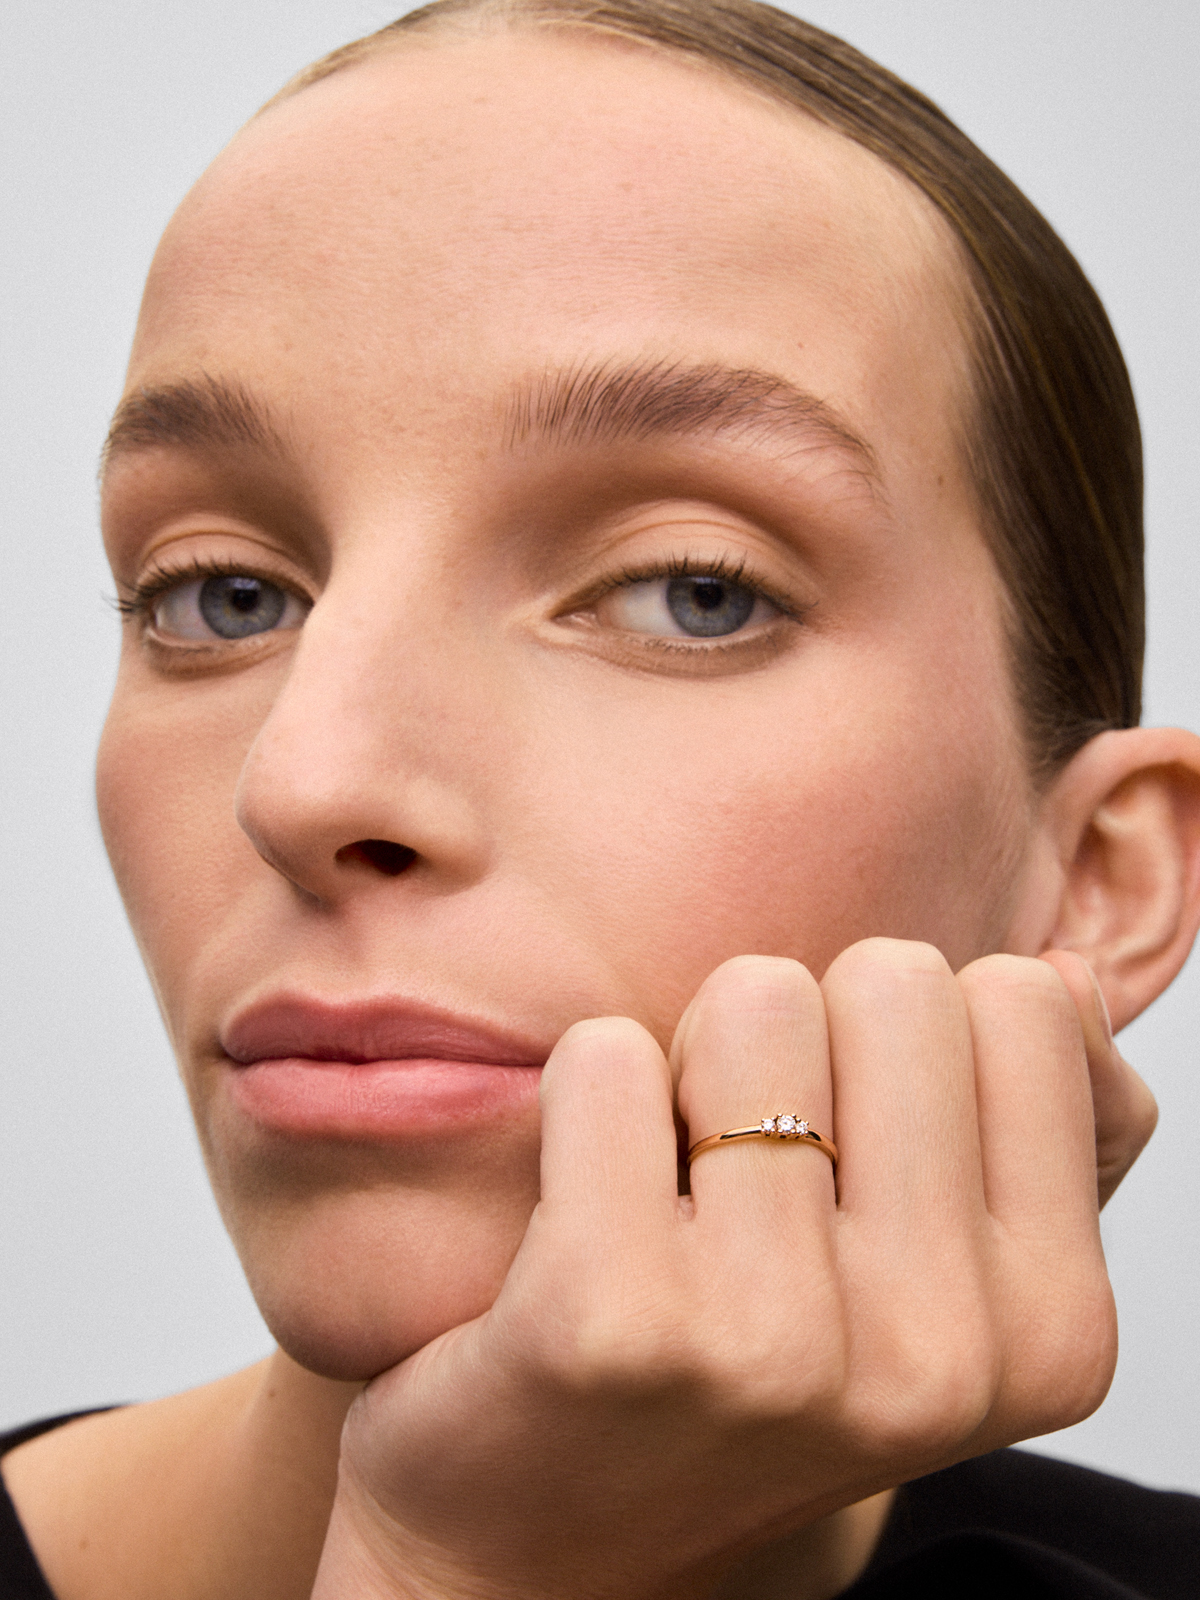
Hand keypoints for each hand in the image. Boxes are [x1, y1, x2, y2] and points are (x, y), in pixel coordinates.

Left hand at [312, 941, 1136, 1599]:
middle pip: (895, 980)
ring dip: (694, 1063)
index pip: (1021, 1002)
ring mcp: (776, 1343)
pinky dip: (584, 1092)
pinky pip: (608, 1057)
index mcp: (1051, 1330)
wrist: (562, 1546)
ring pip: (756, 1000)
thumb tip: (1063, 971)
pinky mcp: (614, 1317)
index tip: (858, 1148)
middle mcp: (937, 1354)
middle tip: (750, 1163)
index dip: (913, 1043)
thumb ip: (1050, 1130)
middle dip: (810, 1037)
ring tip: (673, 1185)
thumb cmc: (764, 1372)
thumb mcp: (950, 1282)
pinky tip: (582, 1206)